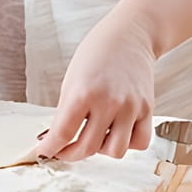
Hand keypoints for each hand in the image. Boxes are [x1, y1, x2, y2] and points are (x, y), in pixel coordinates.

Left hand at [37, 20, 154, 161]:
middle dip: (69, 154)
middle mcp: (108, 102)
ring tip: (91, 138)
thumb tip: (56, 139)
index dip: (49, 148)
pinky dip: (126, 144)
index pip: (63, 133)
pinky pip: (139, 142)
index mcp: (82, 93)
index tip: (43, 153)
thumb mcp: (70, 81)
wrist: (128, 36)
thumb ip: (66, 112)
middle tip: (62, 150)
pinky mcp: (148, 109)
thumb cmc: (95, 55)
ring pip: (116, 151)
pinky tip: (115, 133)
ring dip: (100, 151)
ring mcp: (131, 108)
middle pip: (88, 147)